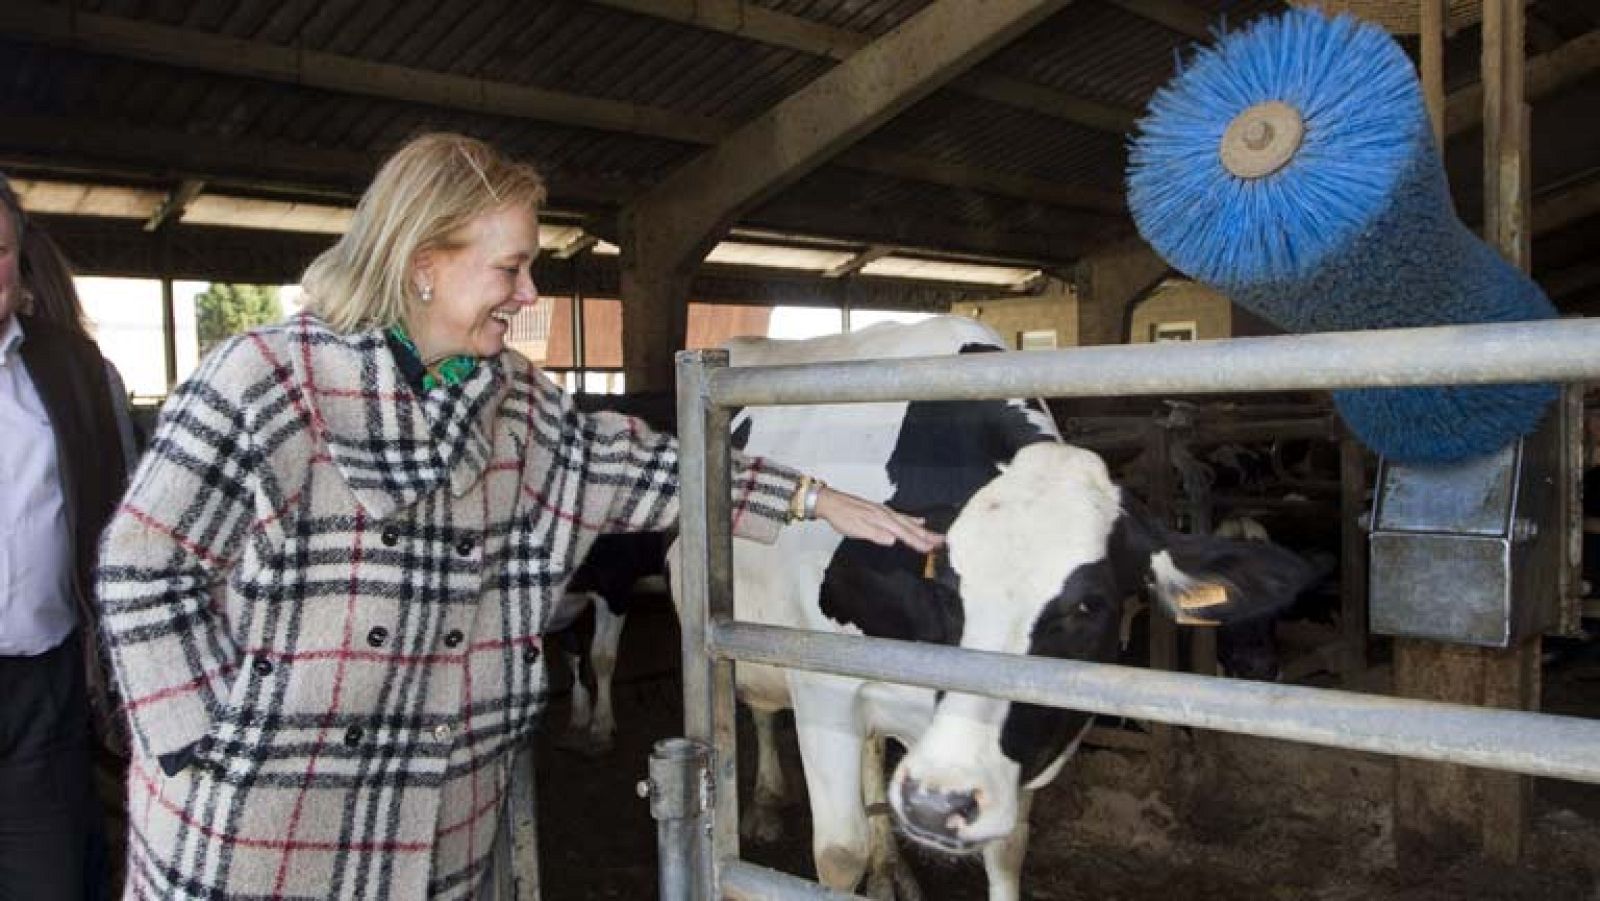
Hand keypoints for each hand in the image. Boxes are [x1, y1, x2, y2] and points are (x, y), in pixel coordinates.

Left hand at [812, 485, 943, 552]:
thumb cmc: (842, 516)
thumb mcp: (856, 529)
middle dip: (927, 536)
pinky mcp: (881, 512)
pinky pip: (902, 517)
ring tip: (936, 535)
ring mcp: (885, 512)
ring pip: (908, 522)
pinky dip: (912, 520)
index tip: (931, 549)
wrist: (831, 502)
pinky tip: (919, 521)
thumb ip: (876, 534)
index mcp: (882, 520)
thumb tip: (893, 540)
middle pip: (911, 527)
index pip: (904, 534)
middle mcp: (886, 515)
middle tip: (942, 542)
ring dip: (923, 530)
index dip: (918, 542)